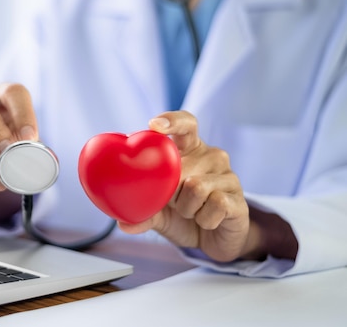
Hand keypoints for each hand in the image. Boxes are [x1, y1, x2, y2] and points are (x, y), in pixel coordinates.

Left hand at [118, 111, 250, 261]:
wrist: (211, 241)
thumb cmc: (182, 216)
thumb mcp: (158, 213)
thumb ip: (143, 212)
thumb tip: (123, 223)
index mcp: (191, 149)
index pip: (186, 123)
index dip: (172, 121)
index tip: (154, 125)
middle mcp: (212, 156)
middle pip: (182, 166)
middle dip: (169, 191)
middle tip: (173, 203)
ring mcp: (228, 176)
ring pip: (195, 188)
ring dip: (186, 209)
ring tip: (191, 213)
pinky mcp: (239, 199)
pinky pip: (214, 206)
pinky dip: (204, 220)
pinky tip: (207, 221)